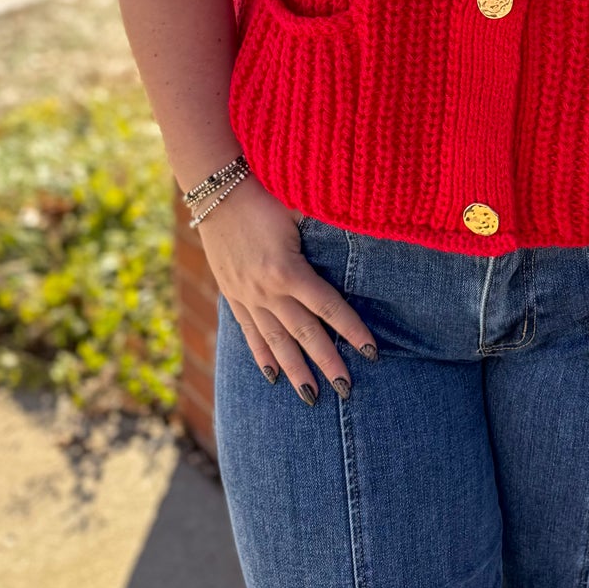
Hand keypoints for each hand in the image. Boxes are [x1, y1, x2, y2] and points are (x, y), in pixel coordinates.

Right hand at [194, 179, 379, 403]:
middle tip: (347, 388)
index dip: (352, 330)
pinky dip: (262, 355)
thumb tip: (365, 228)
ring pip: (275, 341)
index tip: (371, 352)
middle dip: (327, 362)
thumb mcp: (300, 208)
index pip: (328, 306)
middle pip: (304, 332)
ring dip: (295, 370)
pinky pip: (249, 332)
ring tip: (311, 396)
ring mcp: (247, 296)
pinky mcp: (233, 294)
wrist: (216, 191)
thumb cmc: (265, 193)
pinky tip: (273, 376)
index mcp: (288, 269)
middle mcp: (267, 290)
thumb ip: (328, 226)